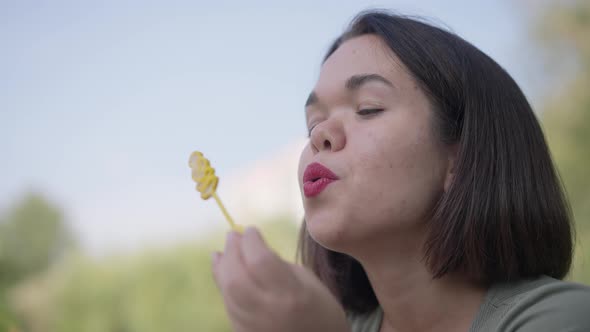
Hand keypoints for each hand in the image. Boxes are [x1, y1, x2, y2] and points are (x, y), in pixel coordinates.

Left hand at [212, 227, 349, 331]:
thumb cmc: (321, 312)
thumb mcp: (309, 282)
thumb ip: (279, 265)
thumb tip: (255, 249)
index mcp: (290, 295)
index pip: (260, 261)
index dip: (251, 241)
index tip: (250, 230)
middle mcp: (267, 311)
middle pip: (236, 276)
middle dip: (232, 252)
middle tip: (232, 236)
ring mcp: (251, 326)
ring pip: (227, 291)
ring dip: (222, 267)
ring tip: (223, 252)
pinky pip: (228, 305)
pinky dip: (223, 285)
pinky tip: (222, 272)